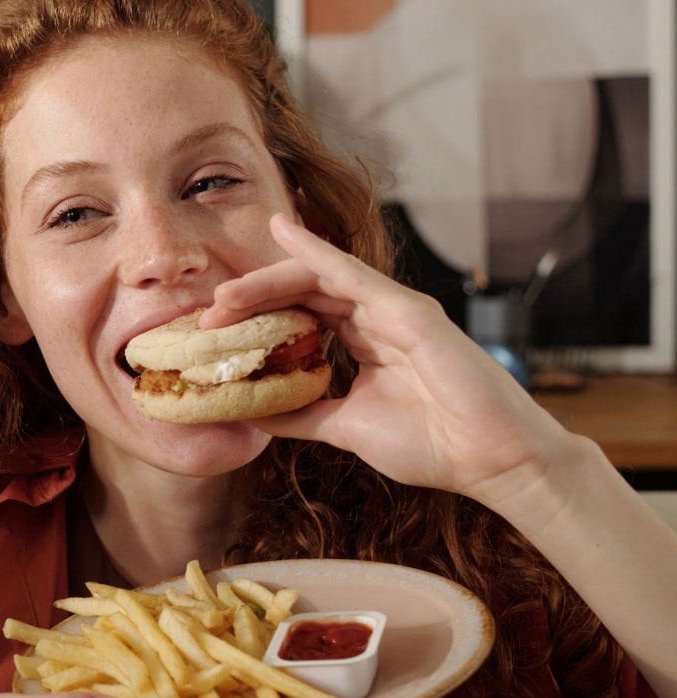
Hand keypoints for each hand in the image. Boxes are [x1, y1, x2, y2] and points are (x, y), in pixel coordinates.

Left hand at [199, 214, 573, 508]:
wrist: (490, 463)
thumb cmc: (433, 444)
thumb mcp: (346, 428)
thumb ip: (304, 415)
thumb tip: (257, 414)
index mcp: (365, 342)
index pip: (301, 314)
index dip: (256, 316)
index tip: (214, 330)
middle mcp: (377, 317)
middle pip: (302, 291)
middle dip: (252, 298)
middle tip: (208, 311)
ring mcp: (394, 309)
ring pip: (319, 277)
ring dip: (268, 281)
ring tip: (225, 295)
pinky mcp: (410, 310)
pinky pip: (353, 273)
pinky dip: (315, 252)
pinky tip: (284, 234)